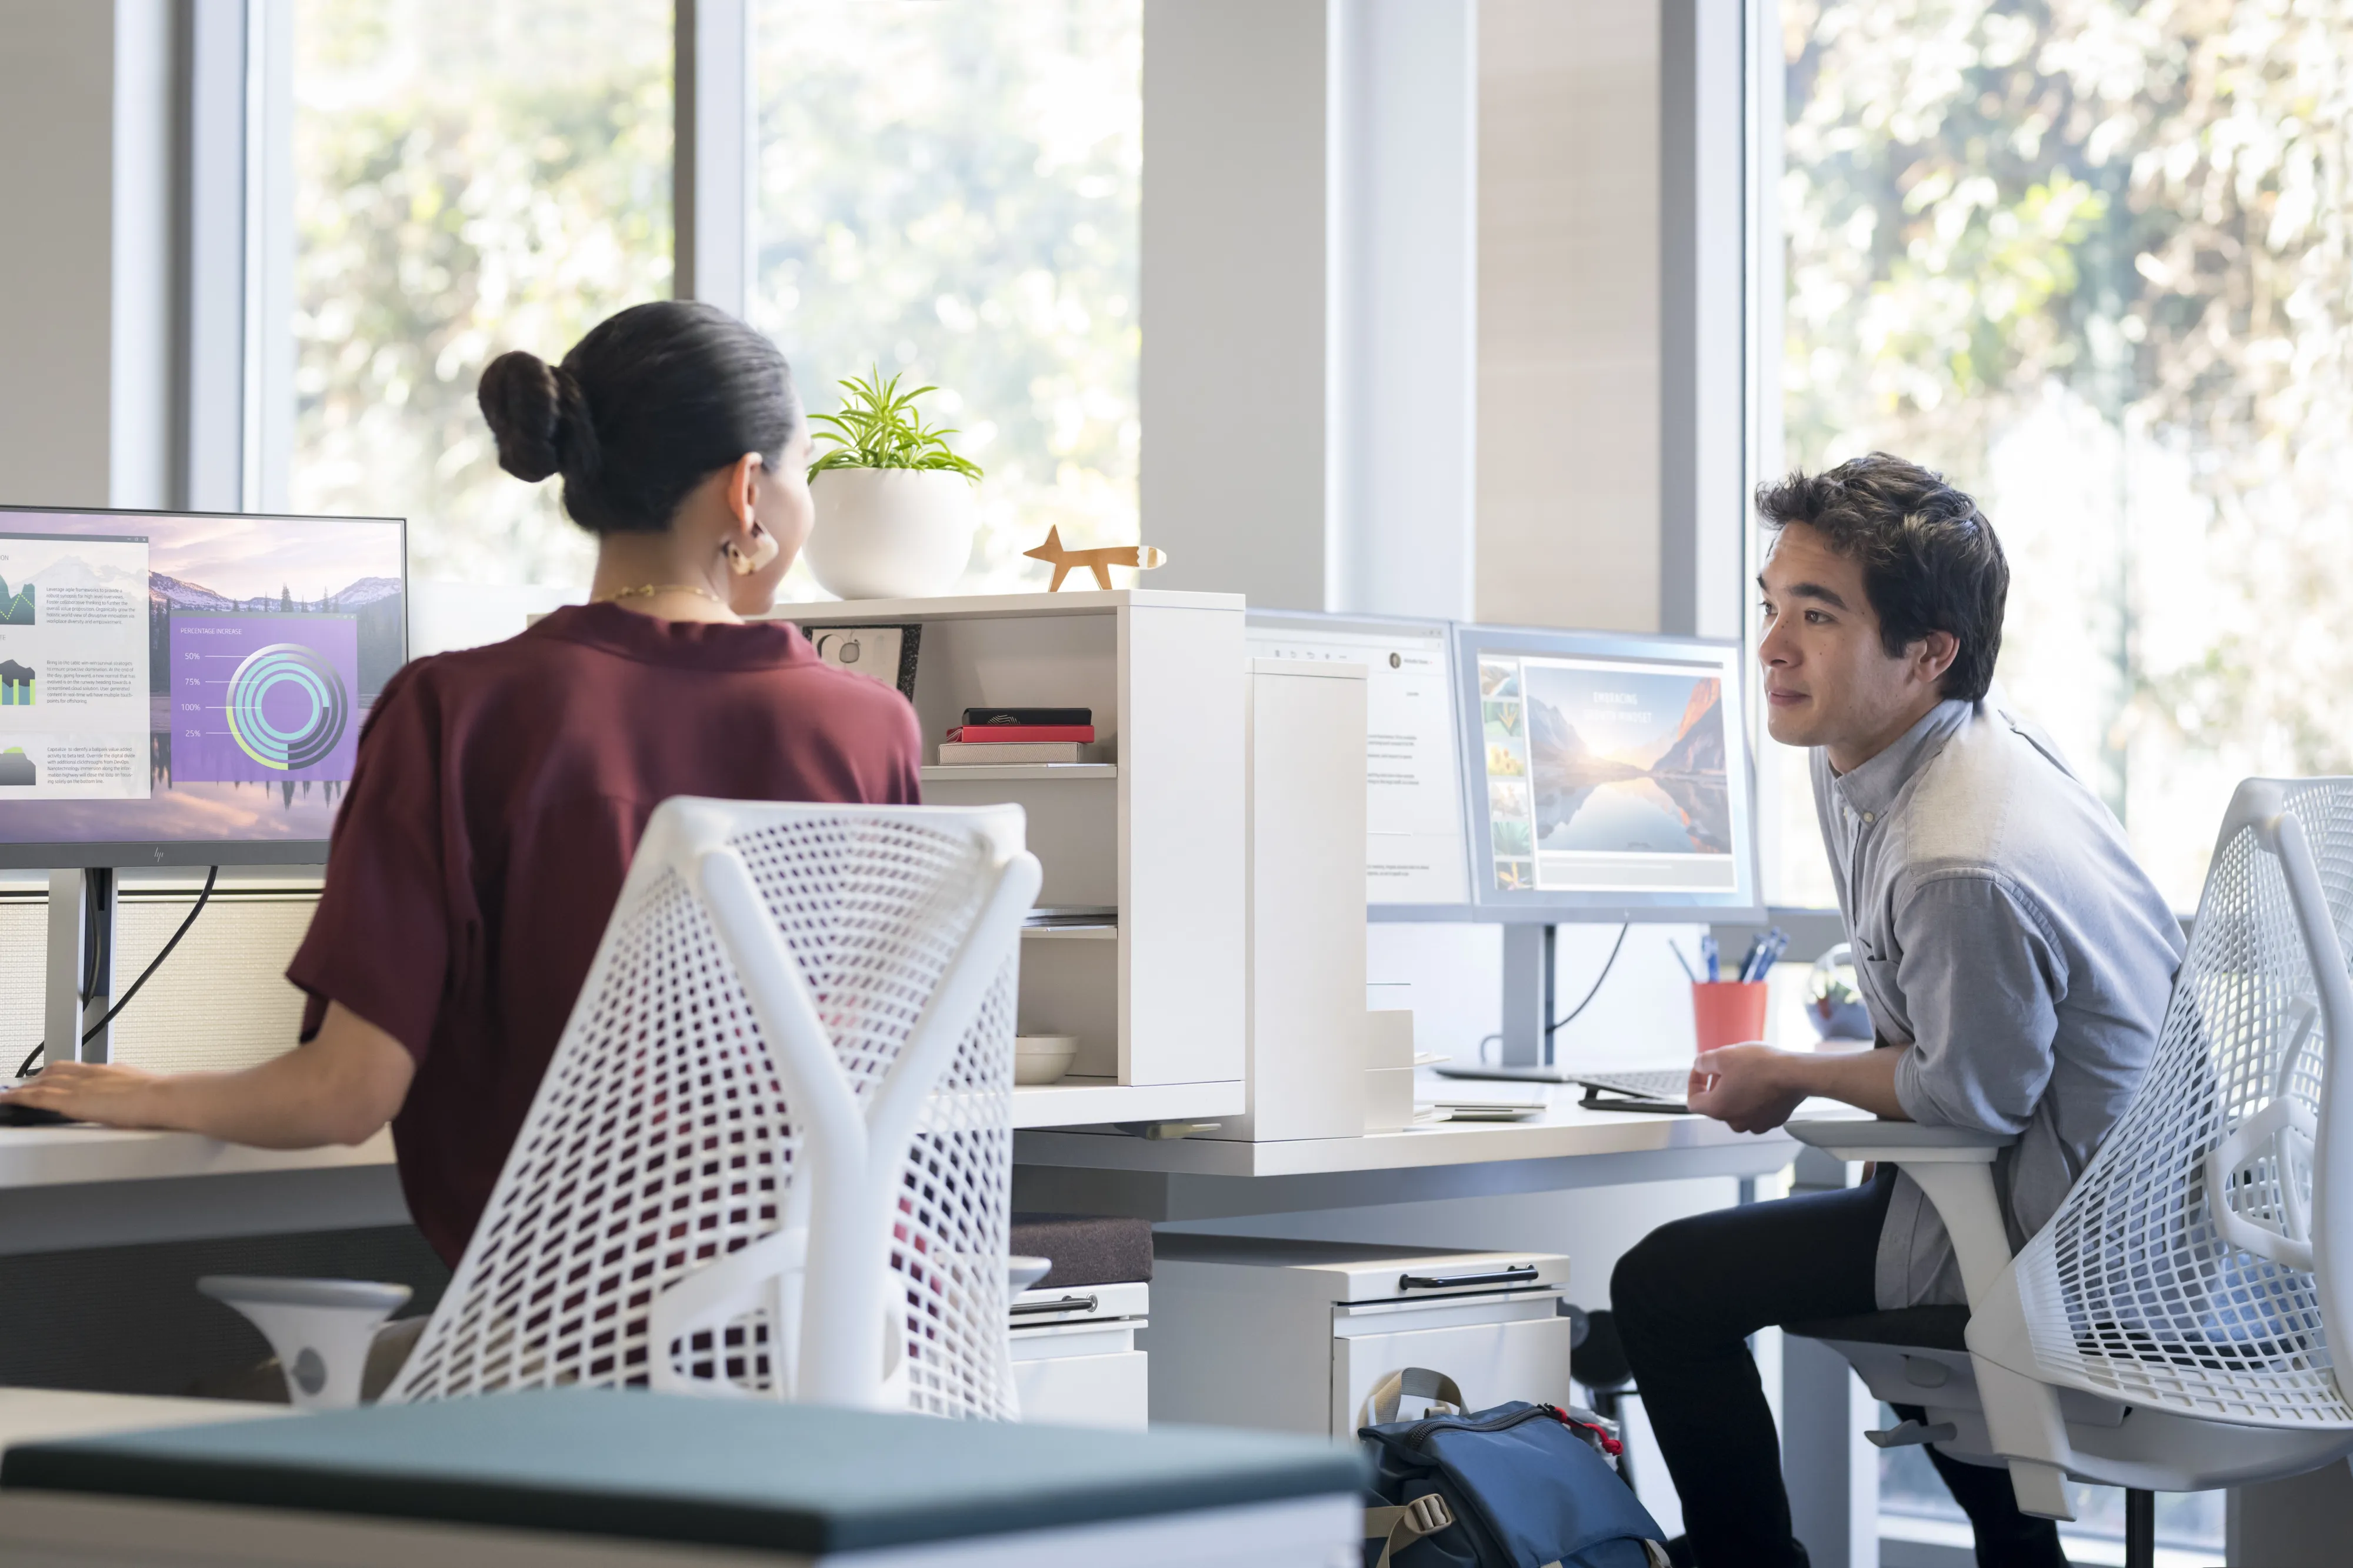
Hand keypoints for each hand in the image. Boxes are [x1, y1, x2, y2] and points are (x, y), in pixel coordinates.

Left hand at [6, 1061, 169, 1127]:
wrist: (162, 1096)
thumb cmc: (160, 1096)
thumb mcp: (143, 1088)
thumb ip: (130, 1091)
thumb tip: (133, 1097)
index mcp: (109, 1071)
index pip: (75, 1068)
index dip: (58, 1072)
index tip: (50, 1077)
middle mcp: (90, 1074)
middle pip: (55, 1071)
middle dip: (39, 1078)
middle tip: (26, 1085)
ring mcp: (79, 1086)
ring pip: (42, 1082)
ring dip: (25, 1087)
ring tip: (12, 1093)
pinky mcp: (71, 1101)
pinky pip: (36, 1097)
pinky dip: (18, 1097)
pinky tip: (7, 1099)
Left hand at [1687, 1044, 1806, 1132]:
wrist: (1796, 1074)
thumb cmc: (1761, 1066)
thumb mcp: (1724, 1055)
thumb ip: (1703, 1062)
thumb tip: (1699, 1066)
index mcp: (1718, 1109)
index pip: (1693, 1101)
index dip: (1694, 1082)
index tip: (1701, 1070)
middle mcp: (1736, 1122)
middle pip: (1716, 1104)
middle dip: (1717, 1084)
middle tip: (1726, 1067)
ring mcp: (1756, 1124)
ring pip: (1737, 1107)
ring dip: (1736, 1091)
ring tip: (1746, 1073)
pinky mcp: (1773, 1120)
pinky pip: (1756, 1110)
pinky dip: (1754, 1097)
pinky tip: (1761, 1081)